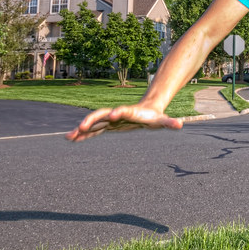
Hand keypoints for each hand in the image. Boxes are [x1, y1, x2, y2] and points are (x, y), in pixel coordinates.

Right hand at [66, 103, 182, 141]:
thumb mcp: (162, 121)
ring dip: (81, 129)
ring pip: (93, 123)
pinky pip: (93, 131)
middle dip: (92, 120)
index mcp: (130, 112)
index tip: (112, 116)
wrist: (147, 110)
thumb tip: (180, 125)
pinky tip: (71, 139)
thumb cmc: (155, 116)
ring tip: (68, 137)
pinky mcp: (107, 125)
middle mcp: (117, 114)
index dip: (119, 113)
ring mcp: (110, 119)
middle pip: (102, 115)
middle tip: (81, 127)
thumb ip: (170, 122)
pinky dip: (82, 135)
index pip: (123, 111)